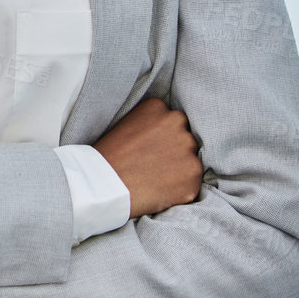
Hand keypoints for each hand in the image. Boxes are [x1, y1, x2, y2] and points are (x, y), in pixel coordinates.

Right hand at [92, 96, 203, 217]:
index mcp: (157, 107)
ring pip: (190, 160)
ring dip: (179, 169)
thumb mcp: (125, 125)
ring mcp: (187, 148)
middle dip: (174, 150)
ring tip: (155, 178)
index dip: (162, 136)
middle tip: (153, 164)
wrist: (104, 185)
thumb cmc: (109, 157)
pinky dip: (181, 188)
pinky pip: (193, 181)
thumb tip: (165, 134)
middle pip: (184, 137)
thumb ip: (150, 123)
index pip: (171, 121)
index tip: (149, 148)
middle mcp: (176, 122)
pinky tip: (160, 190)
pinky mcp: (194, 173)